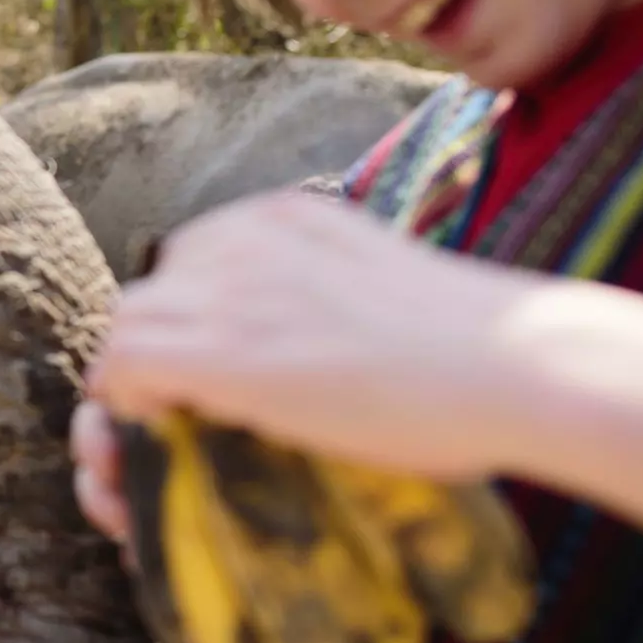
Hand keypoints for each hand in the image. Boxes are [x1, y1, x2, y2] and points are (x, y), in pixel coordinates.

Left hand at [71, 191, 544, 544]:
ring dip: (132, 377)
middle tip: (177, 399)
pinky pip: (125, 363)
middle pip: (151, 289)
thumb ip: (327, 289)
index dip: (188, 316)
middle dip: (154, 345)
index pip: (190, 257)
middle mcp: (244, 239)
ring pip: (126, 324)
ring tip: (166, 420)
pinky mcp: (225, 354)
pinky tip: (163, 426)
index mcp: (283, 216)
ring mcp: (231, 294)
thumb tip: (317, 331)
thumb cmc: (476, 344)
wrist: (517, 364)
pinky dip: (127, 397)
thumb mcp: (379, 282)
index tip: (207, 361)